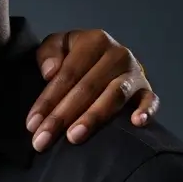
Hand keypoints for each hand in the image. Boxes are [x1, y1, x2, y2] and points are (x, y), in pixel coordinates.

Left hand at [29, 30, 159, 150]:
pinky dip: (146, 110)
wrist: (108, 58)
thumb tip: (50, 71)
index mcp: (94, 41)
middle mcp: (117, 54)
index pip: (67, 74)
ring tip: (74, 137)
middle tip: (43, 140)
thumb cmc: (77, 57)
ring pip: (114, 96)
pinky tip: (136, 123)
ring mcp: (134, 73)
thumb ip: (49, 52)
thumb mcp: (59, 45)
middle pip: (87, 88)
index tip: (32, 125)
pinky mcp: (146, 89)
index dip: (48, 100)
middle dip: (62, 116)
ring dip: (93, 117)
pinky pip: (150, 100)